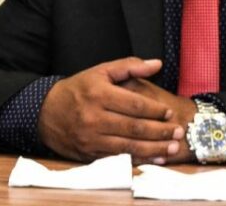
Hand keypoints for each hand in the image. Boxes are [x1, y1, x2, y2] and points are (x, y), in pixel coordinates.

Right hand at [37, 57, 183, 163]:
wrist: (46, 112)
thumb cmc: (79, 89)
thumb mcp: (101, 70)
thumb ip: (130, 66)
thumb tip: (157, 63)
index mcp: (99, 94)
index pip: (134, 104)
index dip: (154, 110)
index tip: (170, 112)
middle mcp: (94, 118)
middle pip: (134, 127)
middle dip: (160, 131)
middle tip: (179, 132)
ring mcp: (91, 138)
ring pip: (128, 146)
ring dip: (153, 149)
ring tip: (172, 148)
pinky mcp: (88, 154)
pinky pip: (117, 158)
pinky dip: (138, 160)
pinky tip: (154, 160)